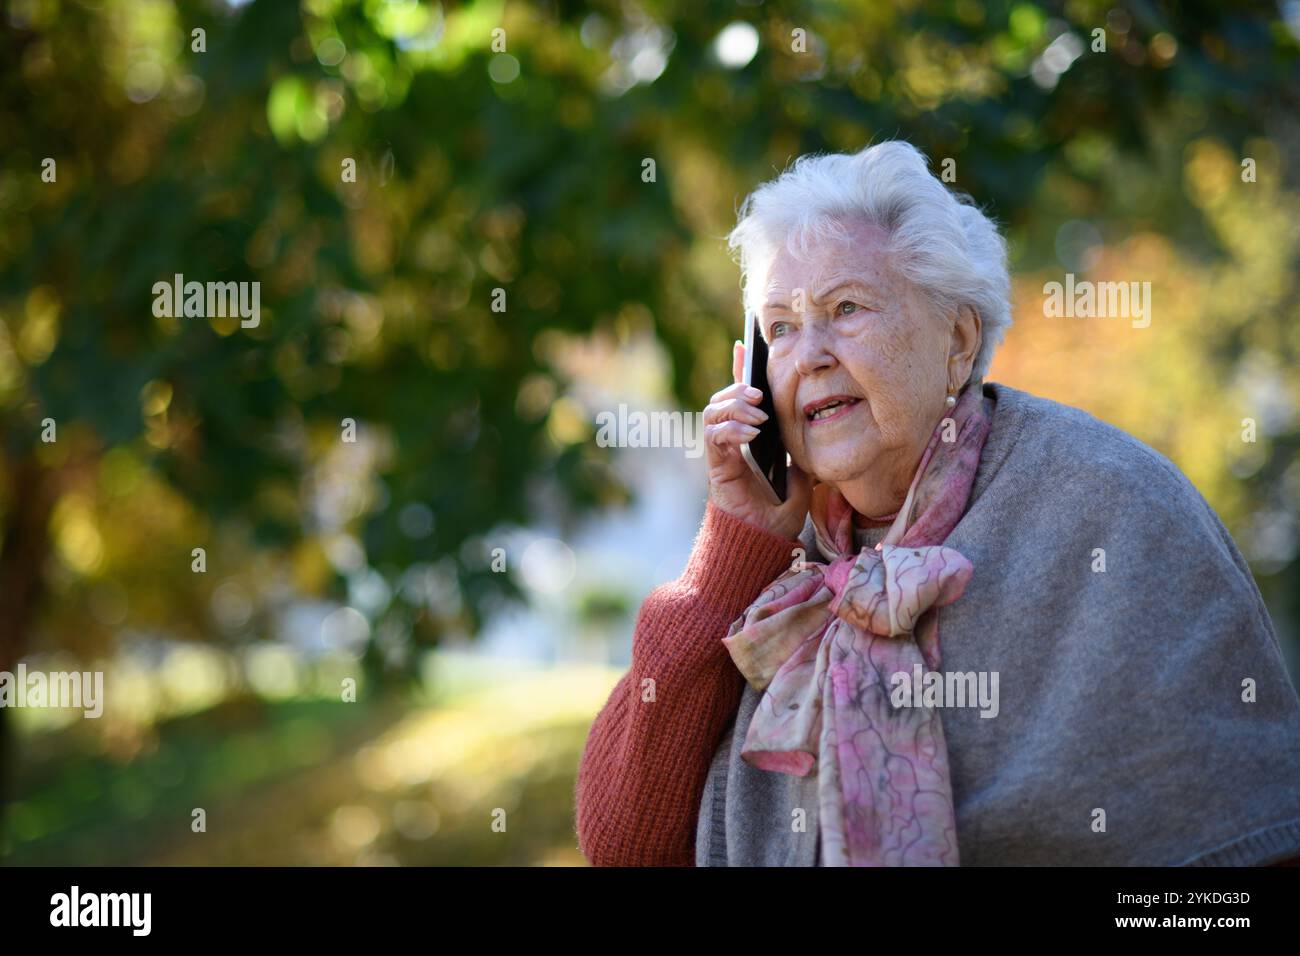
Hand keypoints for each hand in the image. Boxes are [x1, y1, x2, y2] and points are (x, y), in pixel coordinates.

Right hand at [702, 340, 811, 540]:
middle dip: (737, 388)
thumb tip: (804, 427)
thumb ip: (797, 450)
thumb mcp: (800, 476)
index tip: (743, 345)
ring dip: (734, 407)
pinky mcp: (716, 466)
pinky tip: (751, 435)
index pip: (740, 397)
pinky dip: (732, 430)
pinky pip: (714, 437)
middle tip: (760, 394)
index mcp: (750, 438)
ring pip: (713, 412)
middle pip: (722, 399)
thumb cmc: (779, 514)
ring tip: (758, 415)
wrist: (764, 541)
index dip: (739, 370)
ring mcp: (721, 453)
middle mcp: (732, 442)